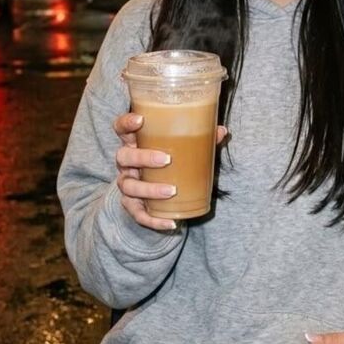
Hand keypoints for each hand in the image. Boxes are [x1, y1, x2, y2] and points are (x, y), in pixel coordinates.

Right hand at [114, 112, 227, 232]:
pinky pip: (139, 214)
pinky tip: (171, 223)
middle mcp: (126, 163)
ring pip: (129, 186)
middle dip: (143, 158)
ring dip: (149, 189)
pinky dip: (154, 220)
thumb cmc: (169, 161)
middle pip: (124, 157)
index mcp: (135, 143)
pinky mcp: (132, 205)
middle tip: (166, 159)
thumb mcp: (181, 148)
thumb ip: (200, 138)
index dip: (126, 123)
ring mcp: (127, 184)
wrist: (160, 191)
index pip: (121, 128)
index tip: (141, 120)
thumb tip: (222, 131)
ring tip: (172, 190)